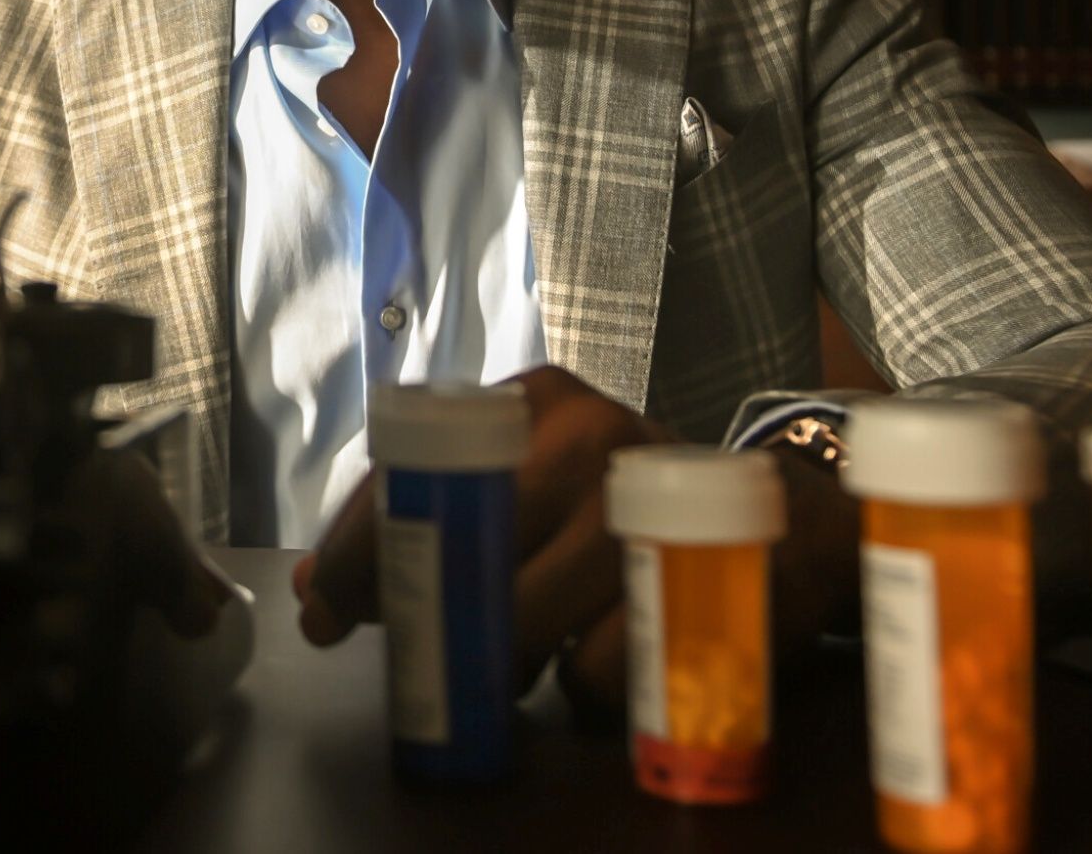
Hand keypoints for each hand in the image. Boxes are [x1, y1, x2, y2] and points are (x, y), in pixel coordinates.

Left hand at [292, 366, 670, 706]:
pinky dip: (580, 687)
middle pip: (471, 541)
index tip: (323, 611)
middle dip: (423, 614)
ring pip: (530, 612)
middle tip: (411, 661)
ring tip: (503, 675)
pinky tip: (584, 673)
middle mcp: (593, 434)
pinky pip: (603, 663)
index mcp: (534, 402)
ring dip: (501, 662)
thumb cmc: (620, 507)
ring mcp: (652, 502)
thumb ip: (428, 527)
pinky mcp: (704, 576)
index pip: (418, 468)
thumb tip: (315, 592)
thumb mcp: (529, 491)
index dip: (358, 548)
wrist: (776, 520)